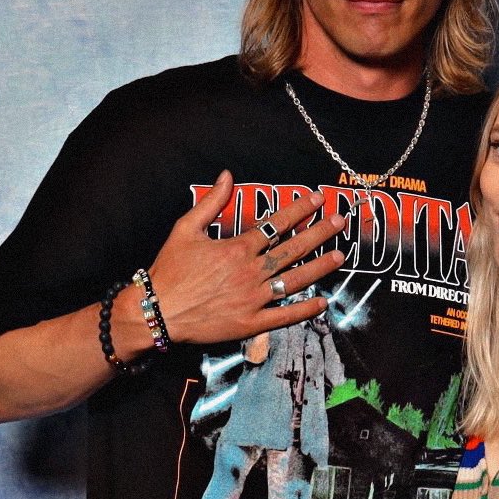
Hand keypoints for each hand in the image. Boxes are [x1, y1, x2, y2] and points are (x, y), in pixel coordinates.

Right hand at [145, 172, 346, 346]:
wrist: (158, 312)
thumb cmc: (169, 270)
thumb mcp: (185, 229)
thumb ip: (211, 202)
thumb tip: (227, 175)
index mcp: (237, 248)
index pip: (276, 224)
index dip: (299, 210)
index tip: (317, 199)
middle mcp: (250, 272)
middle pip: (293, 249)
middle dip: (319, 233)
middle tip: (340, 222)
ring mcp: (253, 299)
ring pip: (294, 280)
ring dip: (320, 267)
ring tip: (340, 256)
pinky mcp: (250, 323)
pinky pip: (284, 316)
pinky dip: (305, 310)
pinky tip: (323, 302)